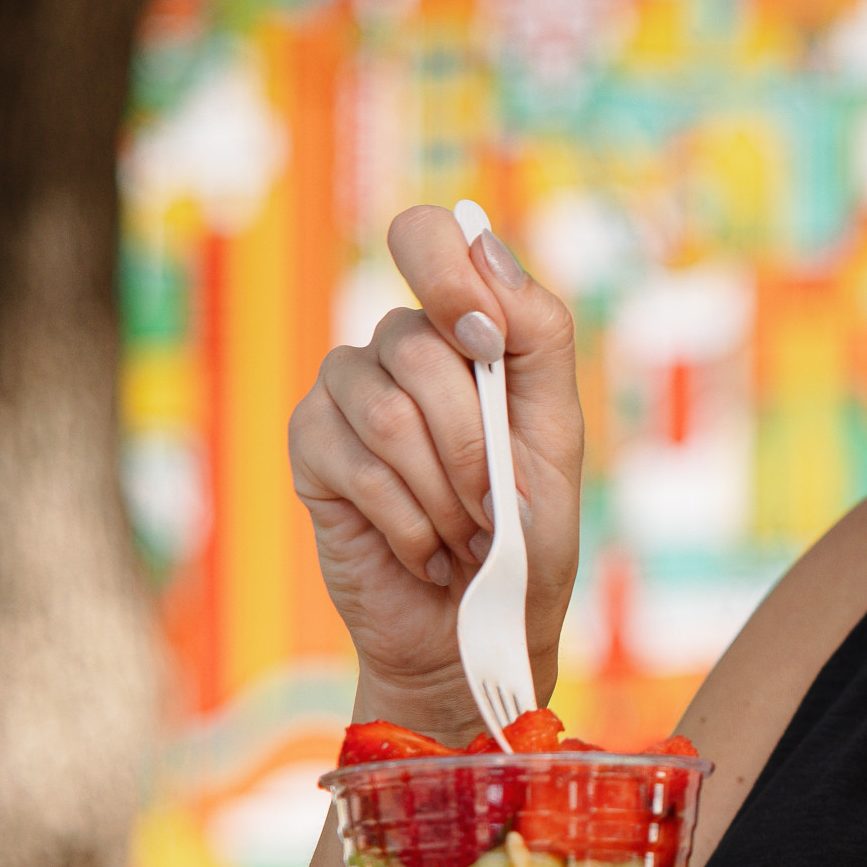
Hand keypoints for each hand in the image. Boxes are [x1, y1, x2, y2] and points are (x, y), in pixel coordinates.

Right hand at [287, 204, 585, 730]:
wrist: (481, 631)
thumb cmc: (526, 535)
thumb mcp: (556, 434)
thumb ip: (536, 336)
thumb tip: (485, 250)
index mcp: (464, 327)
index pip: (429, 235)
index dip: (449, 275)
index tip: (486, 340)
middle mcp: (397, 347)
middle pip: (418, 342)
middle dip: (473, 440)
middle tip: (494, 503)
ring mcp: (346, 394)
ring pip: (388, 408)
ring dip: (444, 491)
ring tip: (464, 533)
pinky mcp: (310, 448)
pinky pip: (356, 463)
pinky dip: (409, 520)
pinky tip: (424, 548)